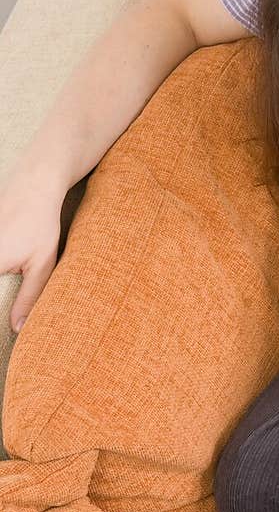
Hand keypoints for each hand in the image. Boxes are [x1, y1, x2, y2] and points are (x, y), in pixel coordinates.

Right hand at [0, 171, 63, 331]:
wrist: (33, 183)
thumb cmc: (41, 224)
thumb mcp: (42, 264)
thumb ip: (29, 298)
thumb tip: (18, 328)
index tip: (5, 320)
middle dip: (2, 280)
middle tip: (12, 274)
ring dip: (1, 271)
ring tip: (14, 261)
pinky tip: (8, 254)